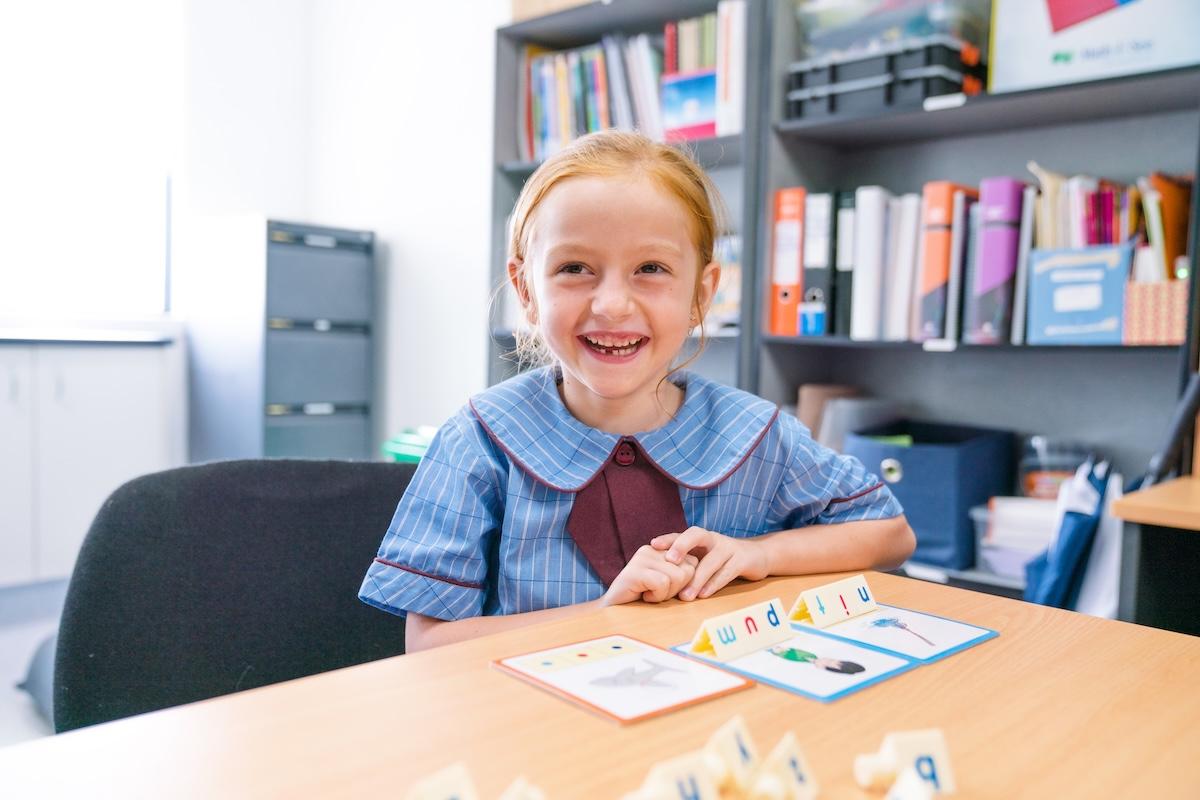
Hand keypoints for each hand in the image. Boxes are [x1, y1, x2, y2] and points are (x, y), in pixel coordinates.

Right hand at [602, 545, 698, 605]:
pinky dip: (656, 596)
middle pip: (689, 569)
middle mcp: (652, 549)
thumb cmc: (643, 599)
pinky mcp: (635, 570)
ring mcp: (642, 558)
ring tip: (649, 594)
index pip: (693, 561)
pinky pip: (662, 583)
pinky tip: (644, 596)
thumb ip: (682, 574)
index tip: (666, 588)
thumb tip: (703, 575)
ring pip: (678, 576)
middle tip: (657, 592)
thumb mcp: (667, 584)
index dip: (685, 582)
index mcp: (661, 549)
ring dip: (666, 593)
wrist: (614, 611)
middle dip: (678, 588)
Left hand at [651, 527, 769, 600]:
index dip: (667, 539)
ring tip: (685, 595)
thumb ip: (686, 564)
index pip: (681, 534)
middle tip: (670, 561)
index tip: (653, 545)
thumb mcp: (704, 557)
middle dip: (682, 545)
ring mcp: (728, 548)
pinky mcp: (742, 560)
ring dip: (697, 579)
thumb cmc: (722, 559)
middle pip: (696, 535)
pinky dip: (714, 584)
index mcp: (701, 538)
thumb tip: (657, 578)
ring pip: (711, 561)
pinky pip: (727, 572)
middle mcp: (713, 539)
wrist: (757, 556)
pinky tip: (703, 595)